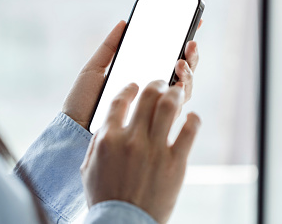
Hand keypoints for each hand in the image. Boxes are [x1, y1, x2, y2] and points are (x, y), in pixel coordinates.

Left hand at [62, 20, 200, 128]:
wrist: (74, 128)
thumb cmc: (81, 101)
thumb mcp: (94, 68)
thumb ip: (109, 47)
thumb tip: (124, 22)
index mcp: (137, 77)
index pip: (165, 59)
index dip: (180, 44)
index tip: (193, 24)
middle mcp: (149, 93)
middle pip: (180, 73)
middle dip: (191, 56)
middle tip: (190, 43)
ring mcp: (153, 108)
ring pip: (184, 88)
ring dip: (189, 72)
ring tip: (182, 61)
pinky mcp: (154, 122)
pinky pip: (176, 106)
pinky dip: (182, 91)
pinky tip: (178, 79)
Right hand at [80, 81, 200, 223]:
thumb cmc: (104, 197)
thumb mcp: (89, 167)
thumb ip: (97, 141)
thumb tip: (107, 124)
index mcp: (108, 138)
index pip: (120, 99)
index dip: (129, 87)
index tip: (135, 85)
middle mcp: (132, 139)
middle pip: (147, 95)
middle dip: (156, 84)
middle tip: (161, 83)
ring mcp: (155, 150)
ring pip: (169, 106)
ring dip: (175, 93)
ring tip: (178, 92)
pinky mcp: (176, 163)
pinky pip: (190, 131)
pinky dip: (193, 119)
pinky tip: (192, 117)